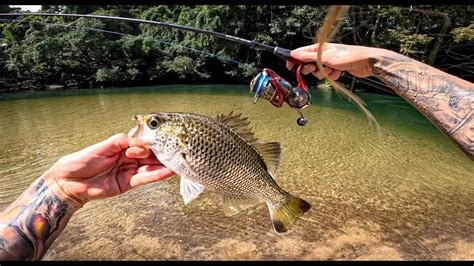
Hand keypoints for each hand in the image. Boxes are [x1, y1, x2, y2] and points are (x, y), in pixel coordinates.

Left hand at [43, 133, 174, 204]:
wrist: (68, 182)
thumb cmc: (80, 161)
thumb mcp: (101, 147)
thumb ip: (120, 142)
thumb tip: (138, 140)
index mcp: (122, 146)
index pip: (142, 143)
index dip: (150, 143)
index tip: (159, 142)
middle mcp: (128, 158)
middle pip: (149, 155)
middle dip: (162, 154)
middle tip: (175, 152)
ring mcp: (129, 171)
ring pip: (150, 167)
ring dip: (163, 165)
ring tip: (177, 163)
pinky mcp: (128, 183)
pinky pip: (145, 179)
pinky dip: (156, 175)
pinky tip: (167, 172)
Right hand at [286, 43, 387, 79]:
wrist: (365, 63)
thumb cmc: (347, 56)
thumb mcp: (324, 57)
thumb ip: (308, 57)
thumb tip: (294, 54)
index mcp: (319, 48)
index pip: (301, 53)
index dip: (294, 60)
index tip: (290, 67)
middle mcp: (323, 54)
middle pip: (309, 64)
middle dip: (311, 69)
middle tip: (315, 69)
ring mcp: (329, 61)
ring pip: (318, 71)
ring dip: (324, 73)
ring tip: (331, 70)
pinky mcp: (336, 68)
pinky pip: (328, 75)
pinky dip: (332, 75)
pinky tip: (339, 72)